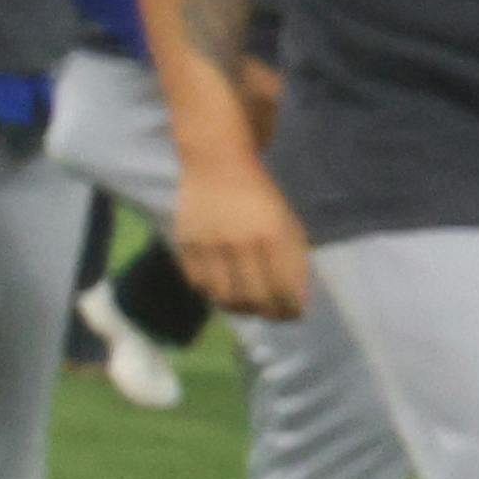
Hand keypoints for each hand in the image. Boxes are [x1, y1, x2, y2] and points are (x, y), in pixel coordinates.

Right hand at [170, 134, 311, 324]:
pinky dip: (212, 292)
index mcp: (273, 236)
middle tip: (271, 314)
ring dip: (238, 307)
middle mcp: (240, 243)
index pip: (284, 290)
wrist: (216, 163)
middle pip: (254, 299)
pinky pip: (198, 283)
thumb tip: (293, 301)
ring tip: (246, 305)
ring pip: (224, 297)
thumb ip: (293, 261)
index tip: (292, 314)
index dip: (290, 310)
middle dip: (267, 313)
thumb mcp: (288, 224)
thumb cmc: (261, 196)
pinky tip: (222, 287)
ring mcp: (209, 244)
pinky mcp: (185, 243)